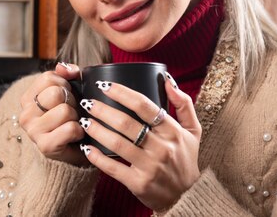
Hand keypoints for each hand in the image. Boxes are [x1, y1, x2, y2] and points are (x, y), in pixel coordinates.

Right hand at [18, 62, 87, 165]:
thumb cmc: (69, 119)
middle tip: (71, 113)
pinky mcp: (45, 146)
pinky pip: (71, 128)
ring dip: (76, 118)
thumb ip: (66, 76)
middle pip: (57, 93)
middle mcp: (25, 114)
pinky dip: (79, 132)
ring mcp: (33, 131)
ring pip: (65, 111)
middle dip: (72, 102)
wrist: (72, 152)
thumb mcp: (67, 93)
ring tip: (72, 124)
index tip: (67, 96)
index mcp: (28, 98)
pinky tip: (75, 136)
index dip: (65, 85)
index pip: (49, 78)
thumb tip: (66, 68)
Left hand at [78, 77, 200, 211]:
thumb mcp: (193, 131)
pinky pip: (113, 167)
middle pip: (126, 123)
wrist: (187, 197)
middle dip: (102, 110)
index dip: (122, 93)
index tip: (105, 85)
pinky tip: (86, 147)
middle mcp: (161, 148)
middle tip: (87, 102)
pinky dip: (97, 157)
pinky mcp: (138, 183)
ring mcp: (149, 167)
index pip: (144, 106)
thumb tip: (167, 80)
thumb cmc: (185, 159)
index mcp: (172, 131)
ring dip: (97, 130)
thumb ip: (183, 103)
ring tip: (84, 120)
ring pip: (117, 143)